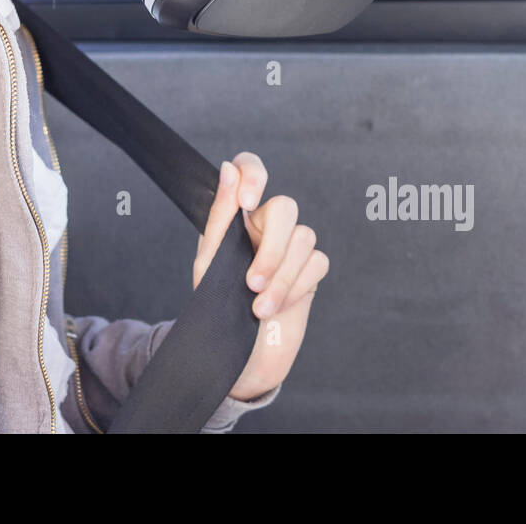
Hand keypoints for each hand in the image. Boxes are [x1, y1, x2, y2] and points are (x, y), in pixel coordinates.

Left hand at [193, 151, 328, 401]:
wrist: (238, 357)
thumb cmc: (217, 308)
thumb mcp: (209, 262)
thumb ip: (219, 216)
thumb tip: (228, 170)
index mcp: (238, 216)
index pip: (250, 169)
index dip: (254, 175)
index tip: (246, 204)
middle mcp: (266, 226)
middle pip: (286, 207)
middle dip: (271, 248)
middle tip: (251, 283)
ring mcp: (292, 248)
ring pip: (304, 238)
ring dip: (281, 277)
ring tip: (259, 307)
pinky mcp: (311, 271)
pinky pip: (316, 263)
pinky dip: (295, 287)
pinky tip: (277, 307)